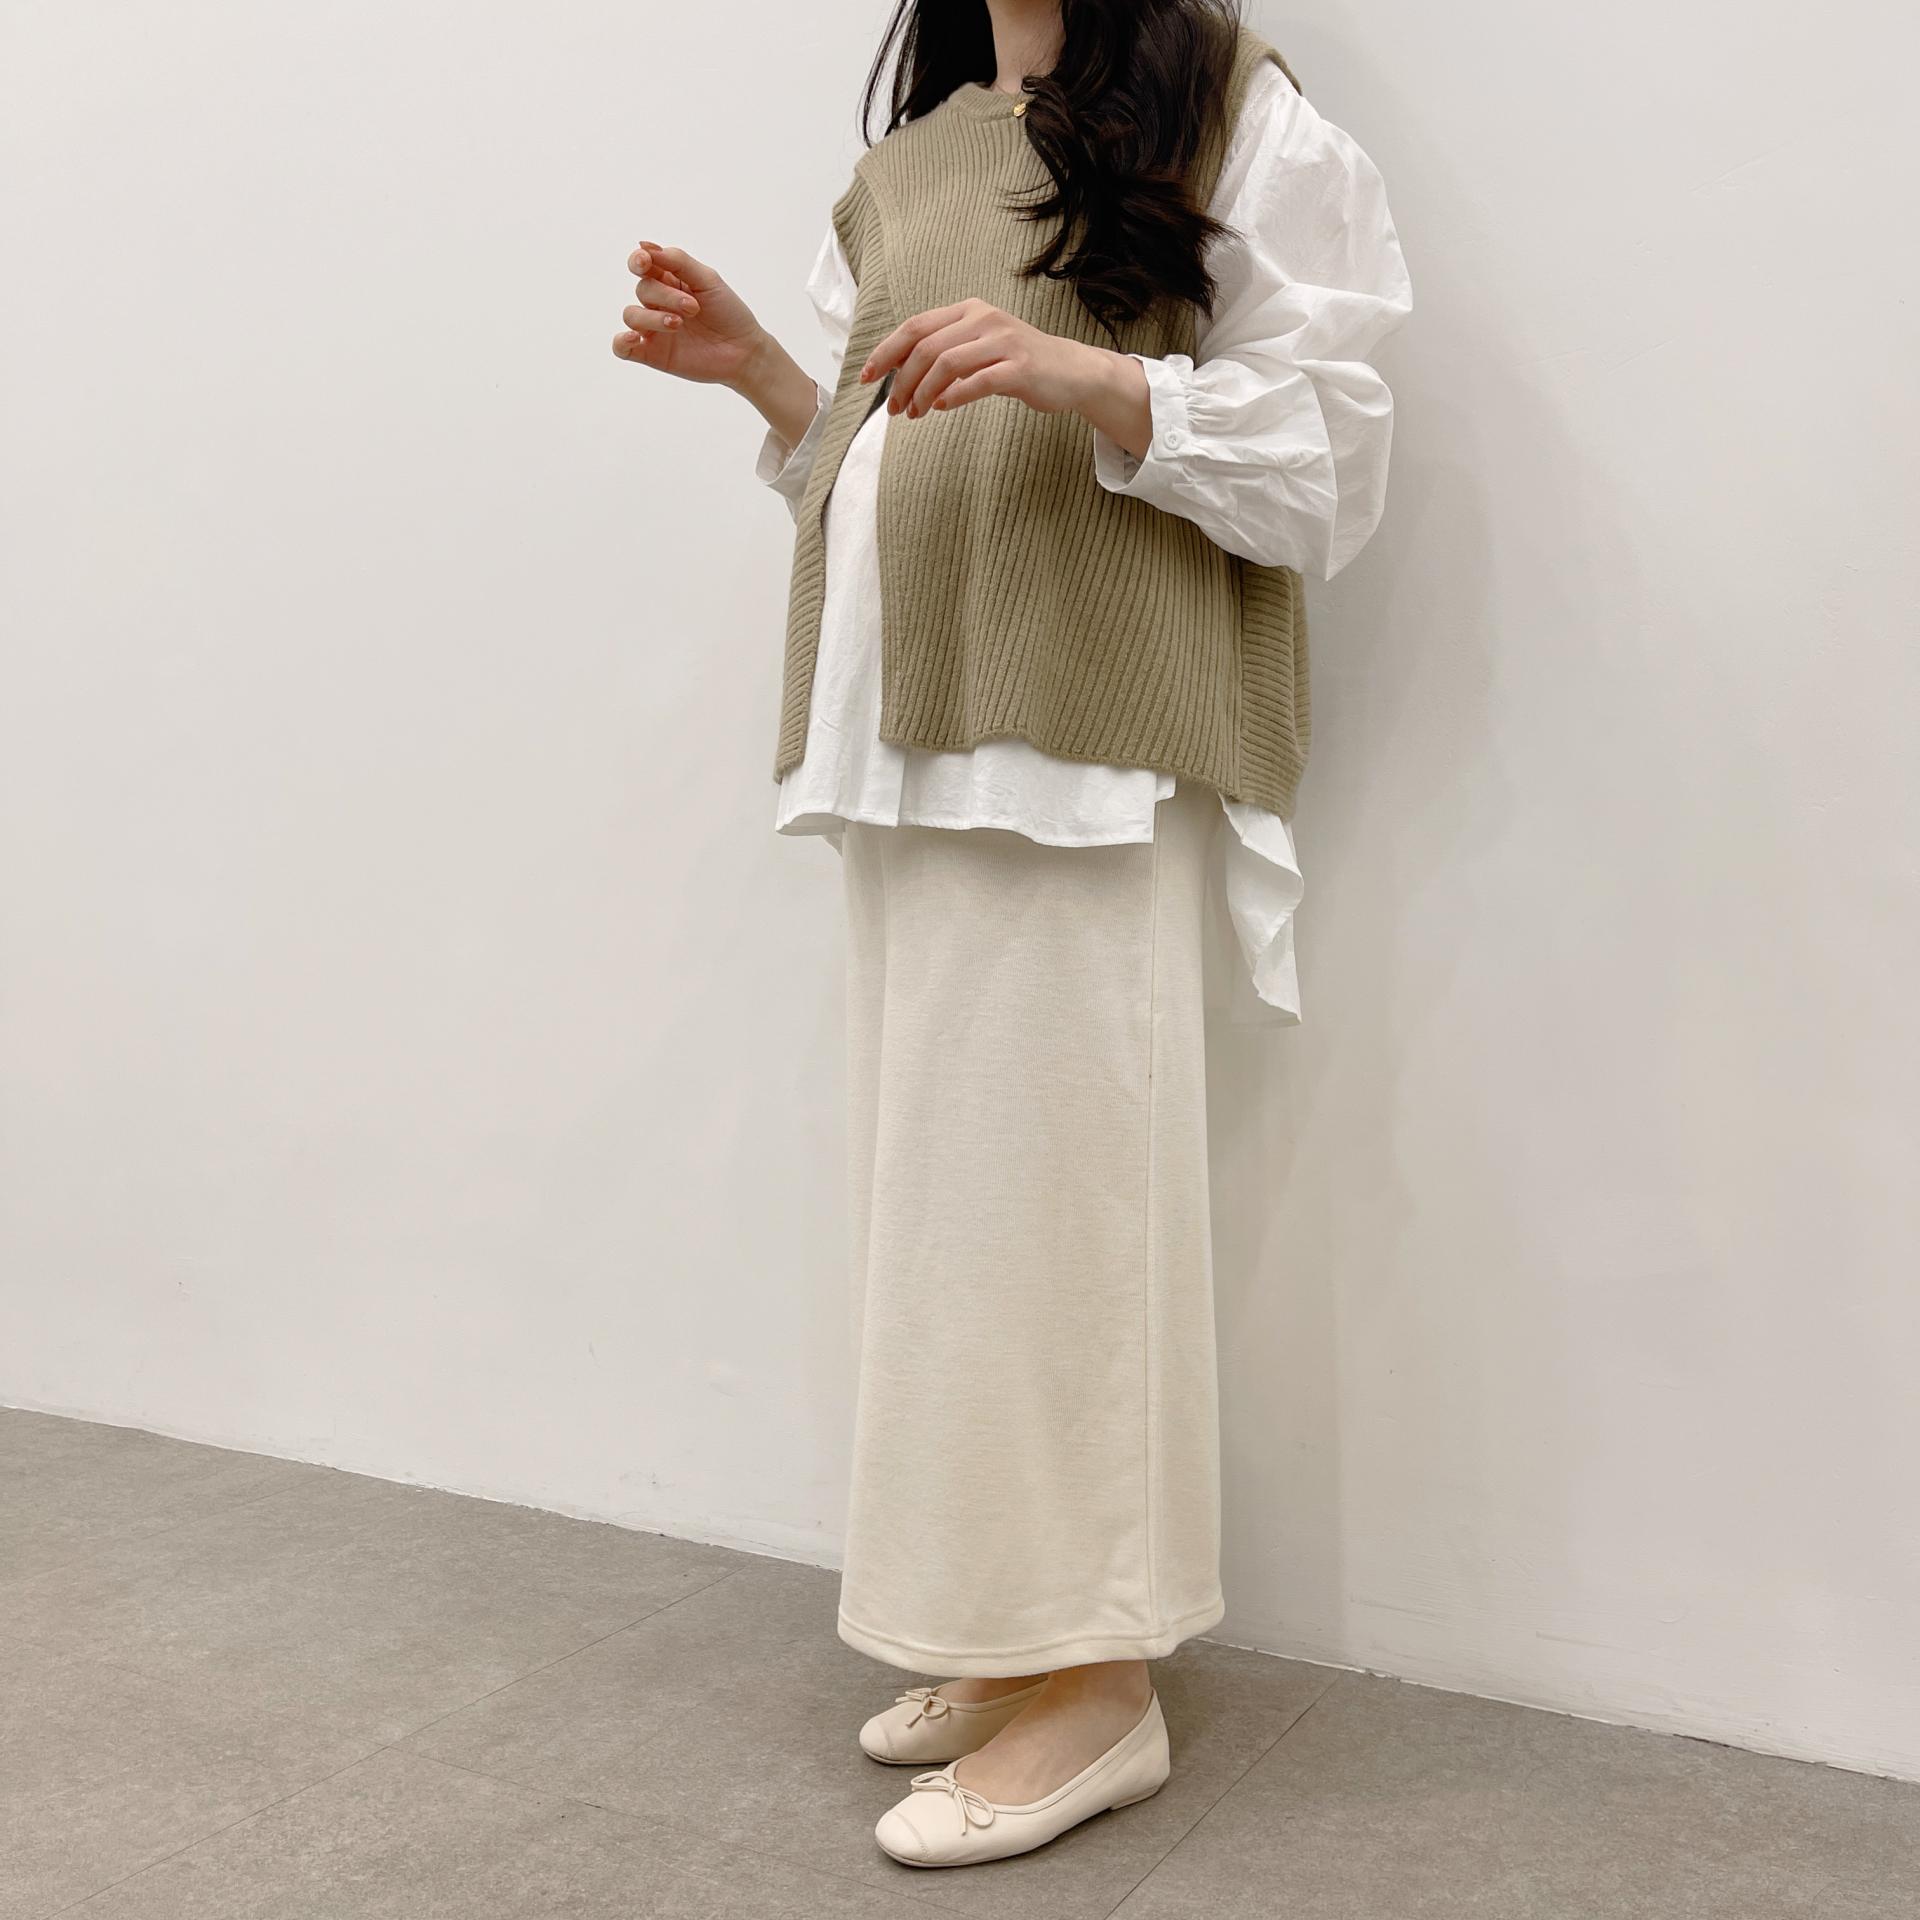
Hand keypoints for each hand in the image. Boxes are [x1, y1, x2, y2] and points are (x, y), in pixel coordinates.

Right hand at [613, 242, 766, 386]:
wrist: (744, 351)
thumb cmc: (729, 313)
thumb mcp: (707, 279)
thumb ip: (678, 261)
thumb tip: (644, 245)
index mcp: (669, 280)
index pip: (643, 265)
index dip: (639, 261)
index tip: (645, 262)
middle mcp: (658, 303)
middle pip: (643, 289)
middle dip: (666, 296)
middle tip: (694, 309)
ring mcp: (653, 329)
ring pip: (631, 315)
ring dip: (652, 318)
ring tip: (679, 324)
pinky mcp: (652, 354)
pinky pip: (621, 348)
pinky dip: (621, 342)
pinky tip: (634, 339)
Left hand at [860, 297, 1124, 423]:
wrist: (1072, 372)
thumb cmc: (1019, 364)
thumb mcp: (979, 348)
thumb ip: (945, 353)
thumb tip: (900, 372)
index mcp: (969, 311)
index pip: (915, 327)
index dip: (886, 352)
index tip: (866, 377)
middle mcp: (984, 319)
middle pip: (925, 346)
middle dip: (901, 379)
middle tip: (894, 408)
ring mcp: (1003, 342)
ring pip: (946, 363)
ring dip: (922, 392)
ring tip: (914, 414)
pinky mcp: (1018, 369)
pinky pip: (976, 382)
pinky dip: (952, 397)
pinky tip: (940, 408)